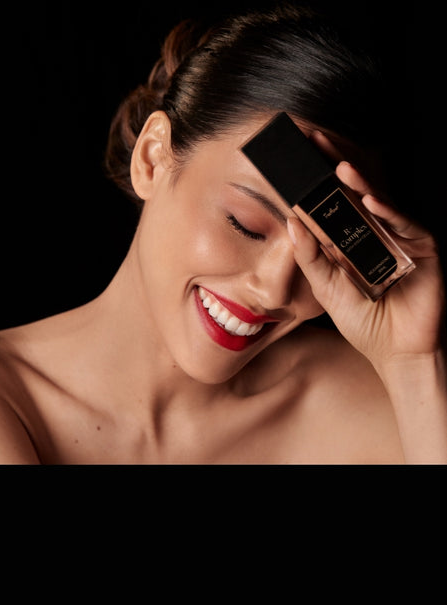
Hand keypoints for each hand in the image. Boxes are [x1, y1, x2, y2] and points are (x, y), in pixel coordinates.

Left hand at [288, 158, 445, 372]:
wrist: (395, 352)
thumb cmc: (364, 321)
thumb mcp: (327, 289)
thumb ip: (311, 258)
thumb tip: (292, 224)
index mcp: (352, 240)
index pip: (333, 203)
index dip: (317, 181)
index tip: (297, 159)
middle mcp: (376, 233)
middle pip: (356, 193)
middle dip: (337, 166)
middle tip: (316, 142)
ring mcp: (400, 238)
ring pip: (380, 203)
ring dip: (361, 183)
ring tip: (340, 168)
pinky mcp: (422, 248)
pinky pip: (405, 225)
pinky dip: (389, 213)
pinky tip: (371, 201)